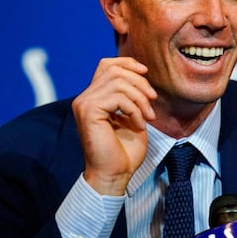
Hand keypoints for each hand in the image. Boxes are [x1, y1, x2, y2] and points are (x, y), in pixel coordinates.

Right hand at [72, 57, 156, 195]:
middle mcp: (85, 98)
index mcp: (94, 97)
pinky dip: (135, 110)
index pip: (107, 65)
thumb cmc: (125, 150)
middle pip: (115, 70)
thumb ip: (132, 95)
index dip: (128, 63)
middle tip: (152, 103)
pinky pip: (118, 97)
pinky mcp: (88, 111)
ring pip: (119, 82)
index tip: (146, 73)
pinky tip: (139, 125)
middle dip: (140, 83)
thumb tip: (141, 73)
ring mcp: (84, 103)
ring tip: (147, 117)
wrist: (115, 174)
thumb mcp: (132, 115)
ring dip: (140, 99)